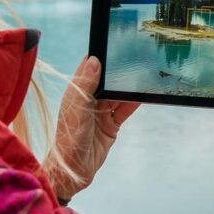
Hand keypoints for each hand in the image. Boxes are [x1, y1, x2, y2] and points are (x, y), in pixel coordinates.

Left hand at [43, 56, 139, 202]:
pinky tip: (144, 94)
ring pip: (118, 94)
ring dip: (128, 86)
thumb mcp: (78, 109)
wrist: (73, 171)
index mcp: (77, 92)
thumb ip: (86, 85)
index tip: (114, 42)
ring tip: (144, 72)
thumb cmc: (69, 140)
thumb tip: (94, 60)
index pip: (89, 66)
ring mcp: (101, 112)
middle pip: (107, 79)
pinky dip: (134, 102)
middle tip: (136, 55)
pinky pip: (125, 109)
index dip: (100, 54)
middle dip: (119, 69)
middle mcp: (89, 100)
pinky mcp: (111, 125)